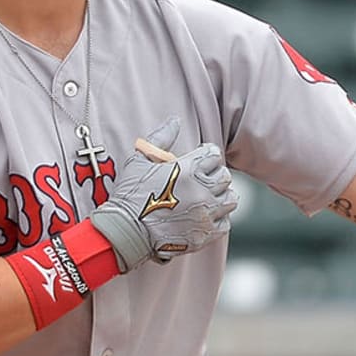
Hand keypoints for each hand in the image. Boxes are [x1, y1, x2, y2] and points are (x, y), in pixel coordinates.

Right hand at [90, 117, 238, 271]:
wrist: (124, 233)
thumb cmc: (129, 195)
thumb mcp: (139, 160)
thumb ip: (161, 138)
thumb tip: (175, 121)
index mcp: (188, 169)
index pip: (214, 154)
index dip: (206, 155)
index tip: (199, 160)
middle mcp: (202, 190)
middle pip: (225, 176)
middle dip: (215, 175)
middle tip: (201, 180)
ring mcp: (206, 214)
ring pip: (230, 198)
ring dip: (221, 196)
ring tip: (207, 197)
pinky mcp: (205, 234)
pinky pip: (225, 222)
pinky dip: (218, 219)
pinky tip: (205, 216)